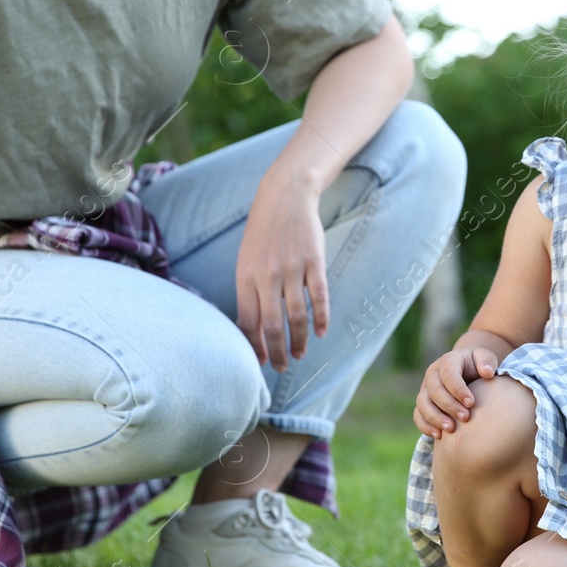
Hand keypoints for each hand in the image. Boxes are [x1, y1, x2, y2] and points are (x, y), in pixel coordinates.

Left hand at [234, 170, 327, 372]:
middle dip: (277, 352)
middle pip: (272, 325)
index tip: (260, 361)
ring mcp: (292, 269)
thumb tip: (252, 329)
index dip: (254, 346)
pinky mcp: (314, 262)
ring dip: (299, 341)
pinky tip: (321, 332)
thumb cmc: (262, 235)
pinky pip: (319, 297)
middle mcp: (267, 275)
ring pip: (296, 316)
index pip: (247, 322)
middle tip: (281, 368)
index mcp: (245, 277)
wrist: (284, 198)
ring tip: (300, 355)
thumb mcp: (246, 261)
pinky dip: (321, 318)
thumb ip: (249, 292)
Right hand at [414, 347, 500, 438]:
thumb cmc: (478, 367)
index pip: (448, 373)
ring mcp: (425, 389)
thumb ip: (487, 361)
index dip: (458, 389)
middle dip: (449, 405)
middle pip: (434, 390)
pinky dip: (425, 426)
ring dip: (435, 417)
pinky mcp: (423, 404)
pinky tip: (439, 436)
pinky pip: (418, 415)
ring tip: (451, 429)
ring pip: (422, 403)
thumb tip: (487, 372)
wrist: (468, 373)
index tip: (471, 403)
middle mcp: (433, 374)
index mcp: (448, 362)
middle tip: (465, 417)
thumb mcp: (485, 358)